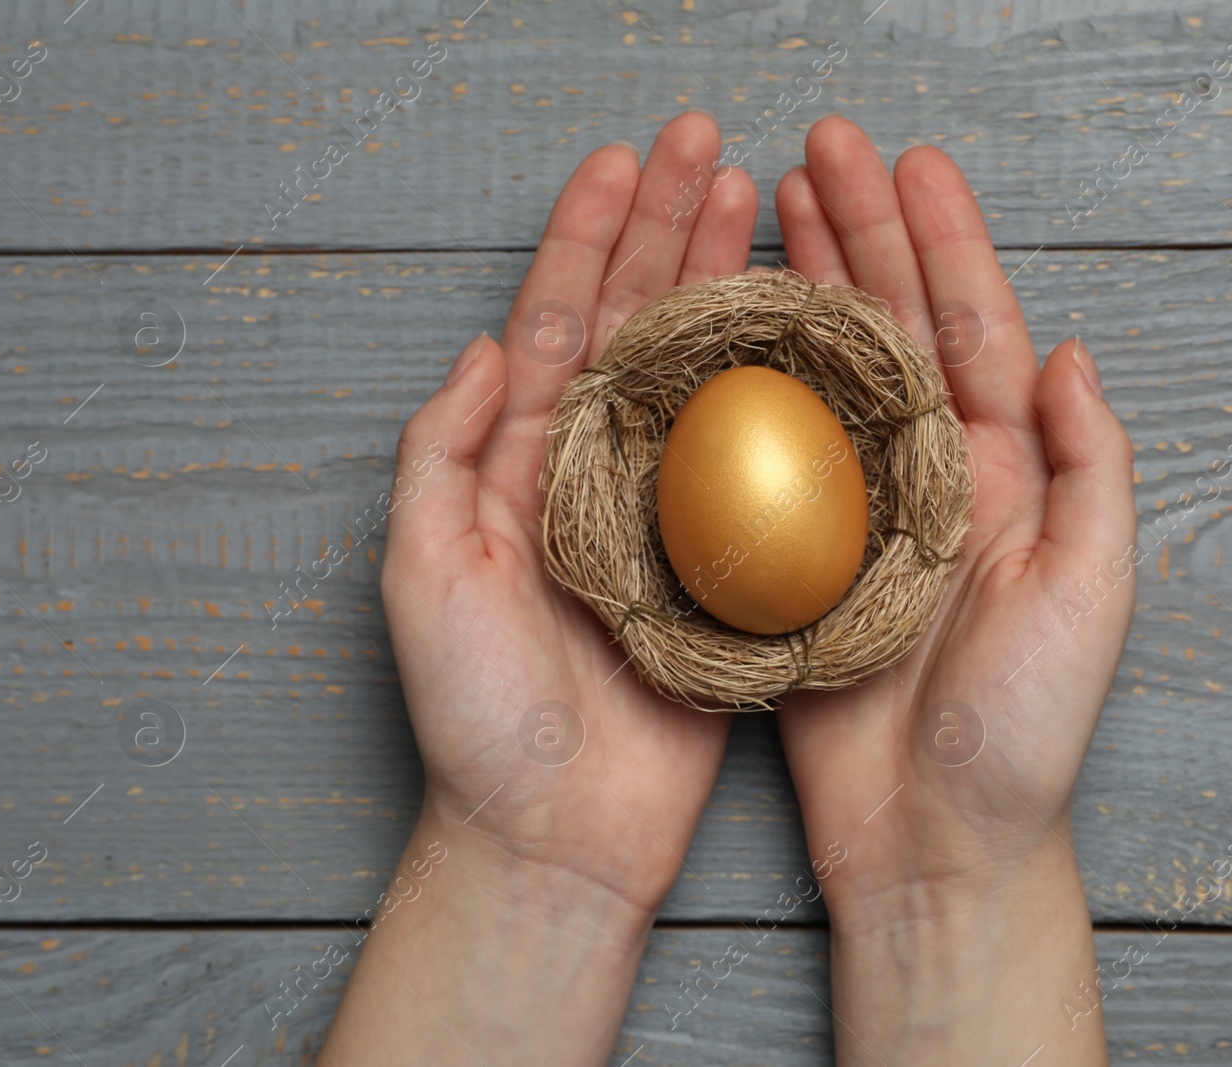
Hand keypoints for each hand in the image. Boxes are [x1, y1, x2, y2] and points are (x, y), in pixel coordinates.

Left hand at [319, 111, 756, 1064]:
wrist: (555, 833)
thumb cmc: (477, 717)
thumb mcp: (421, 577)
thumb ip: (438, 457)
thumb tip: (480, 348)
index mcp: (523, 464)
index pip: (557, 324)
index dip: (588, 240)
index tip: (625, 162)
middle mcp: (598, 474)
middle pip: (639, 328)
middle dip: (669, 233)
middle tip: (709, 148)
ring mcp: (669, 515)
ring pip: (706, 377)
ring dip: (727, 288)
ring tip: (760, 208)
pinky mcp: (727, 566)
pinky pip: (762, 465)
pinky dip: (786, 395)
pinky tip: (810, 334)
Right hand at [773, 115, 1135, 1063]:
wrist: (933, 841)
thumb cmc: (1019, 734)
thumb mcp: (1088, 598)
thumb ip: (1094, 471)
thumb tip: (1071, 352)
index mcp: (1008, 474)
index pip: (974, 329)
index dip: (942, 241)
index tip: (907, 164)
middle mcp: (934, 477)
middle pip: (895, 329)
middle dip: (862, 233)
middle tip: (819, 150)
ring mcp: (860, 512)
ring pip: (828, 374)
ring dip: (803, 288)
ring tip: (768, 209)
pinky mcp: (799, 558)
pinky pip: (768, 451)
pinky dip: (748, 384)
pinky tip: (723, 332)